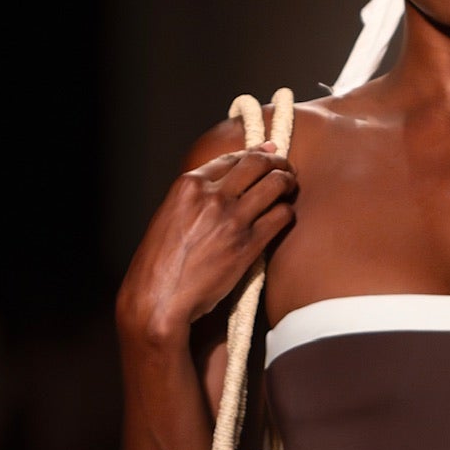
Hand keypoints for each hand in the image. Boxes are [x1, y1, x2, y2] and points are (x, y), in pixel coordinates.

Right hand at [117, 141, 297, 342]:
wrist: (159, 297)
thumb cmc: (160, 263)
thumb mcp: (169, 216)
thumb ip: (194, 199)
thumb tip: (220, 188)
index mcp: (188, 185)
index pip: (231, 158)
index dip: (255, 152)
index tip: (268, 151)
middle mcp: (212, 196)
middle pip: (258, 164)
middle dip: (277, 162)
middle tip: (286, 167)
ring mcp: (232, 219)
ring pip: (275, 184)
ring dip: (288, 182)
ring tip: (290, 187)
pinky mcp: (248, 244)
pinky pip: (280, 216)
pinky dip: (287, 212)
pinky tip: (285, 216)